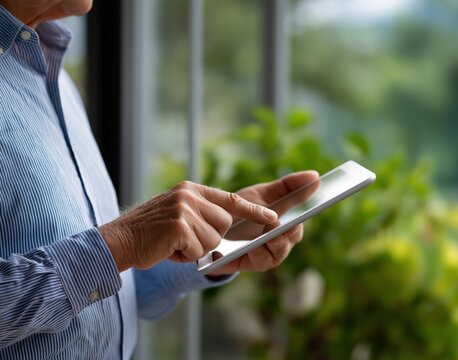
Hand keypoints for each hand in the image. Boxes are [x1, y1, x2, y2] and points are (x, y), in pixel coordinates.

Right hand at [99, 181, 277, 271]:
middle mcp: (189, 196)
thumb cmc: (150, 232)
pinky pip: (198, 250)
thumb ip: (201, 212)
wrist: (119, 240)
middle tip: (183, 239)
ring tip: (173, 244)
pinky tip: (168, 250)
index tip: (273, 218)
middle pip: (224, 224)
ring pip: (213, 239)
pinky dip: (185, 256)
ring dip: (195, 249)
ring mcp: (184, 209)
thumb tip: (227, 222)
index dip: (253, 211)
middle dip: (209, 238)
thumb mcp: (177, 212)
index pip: (231, 199)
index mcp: (191, 190)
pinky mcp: (179, 226)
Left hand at [206, 170, 318, 275]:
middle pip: (285, 246)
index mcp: (283, 230)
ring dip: (270, 247)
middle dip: (284, 238)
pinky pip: (250, 264)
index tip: (296, 221)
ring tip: (265, 237)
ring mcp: (260, 256)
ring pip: (273, 257)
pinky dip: (252, 256)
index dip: (296, 228)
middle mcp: (275, 246)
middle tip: (281, 228)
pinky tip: (249, 246)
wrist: (215, 221)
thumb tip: (316, 176)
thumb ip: (289, 185)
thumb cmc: (245, 208)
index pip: (295, 232)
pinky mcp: (242, 264)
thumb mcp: (265, 193)